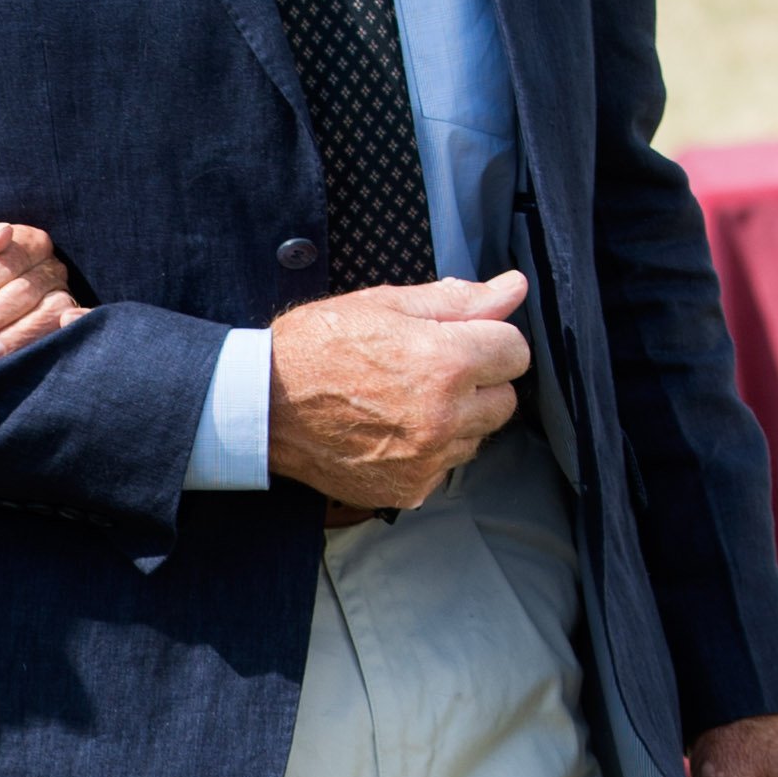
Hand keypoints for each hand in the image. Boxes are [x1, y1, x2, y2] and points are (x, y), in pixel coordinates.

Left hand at [0, 220, 83, 367]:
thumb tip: (3, 233)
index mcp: (26, 241)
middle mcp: (50, 266)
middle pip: (19, 293)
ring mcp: (64, 294)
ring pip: (44, 314)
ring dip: (11, 339)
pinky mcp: (70, 324)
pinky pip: (68, 330)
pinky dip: (56, 335)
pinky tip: (33, 353)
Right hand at [268, 272, 530, 510]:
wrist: (262, 405)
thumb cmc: (317, 347)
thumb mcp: (386, 305)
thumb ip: (458, 301)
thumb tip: (512, 287)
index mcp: (446, 362)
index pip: (516, 352)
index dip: (488, 339)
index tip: (457, 339)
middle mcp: (444, 417)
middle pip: (505, 400)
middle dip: (478, 382)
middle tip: (427, 370)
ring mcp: (426, 459)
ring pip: (477, 437)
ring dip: (456, 419)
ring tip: (404, 401)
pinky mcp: (408, 488)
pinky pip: (444, 468)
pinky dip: (427, 451)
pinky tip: (390, 430)